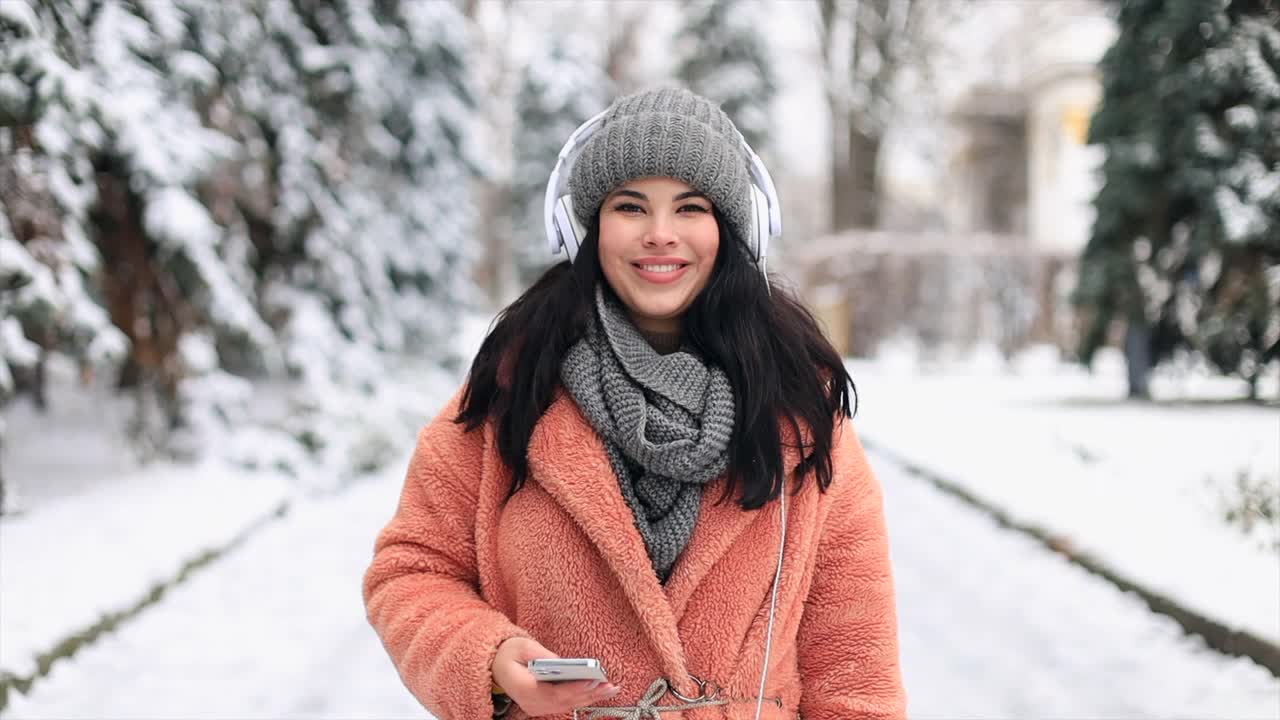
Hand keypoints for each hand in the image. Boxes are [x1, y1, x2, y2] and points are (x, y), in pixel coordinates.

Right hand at [490, 637, 620, 716]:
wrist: (497, 666)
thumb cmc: (509, 654)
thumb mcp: (522, 646)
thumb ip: (542, 654)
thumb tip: (562, 662)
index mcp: (523, 688)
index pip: (553, 692)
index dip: (574, 687)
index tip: (592, 679)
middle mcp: (530, 703)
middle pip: (564, 701)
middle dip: (588, 693)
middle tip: (609, 685)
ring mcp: (537, 707)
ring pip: (567, 705)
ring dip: (590, 697)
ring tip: (611, 689)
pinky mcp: (544, 706)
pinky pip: (566, 704)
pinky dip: (583, 698)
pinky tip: (599, 691)